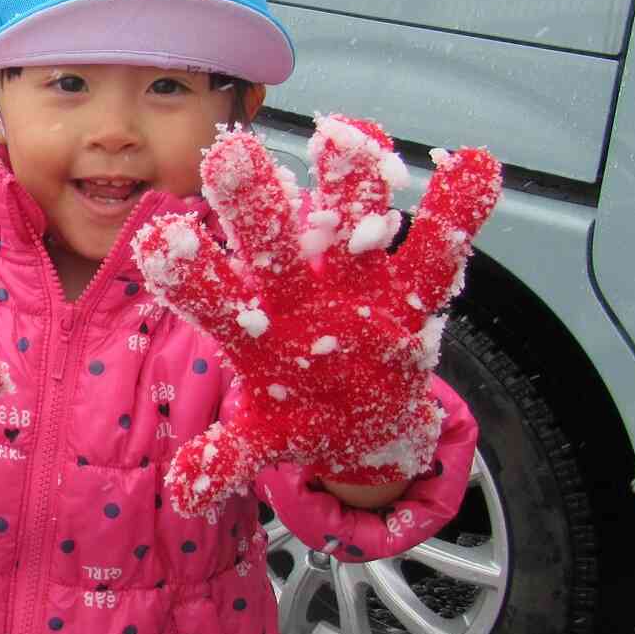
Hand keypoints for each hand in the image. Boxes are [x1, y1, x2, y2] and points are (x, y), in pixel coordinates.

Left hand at [132, 116, 500, 516]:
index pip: (213, 292)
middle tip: (229, 154)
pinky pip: (439, 249)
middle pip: (272, 239)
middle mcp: (298, 287)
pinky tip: (475, 167)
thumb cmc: (301, 408)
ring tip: (347, 138)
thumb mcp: (266, 437)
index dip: (189, 270)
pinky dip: (459, 210)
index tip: (159, 240)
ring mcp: (357, 281)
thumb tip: (187, 495)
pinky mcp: (413, 291)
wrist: (365, 413)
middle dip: (252, 201)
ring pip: (350, 222)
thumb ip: (227, 456)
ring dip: (348, 181)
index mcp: (253, 322)